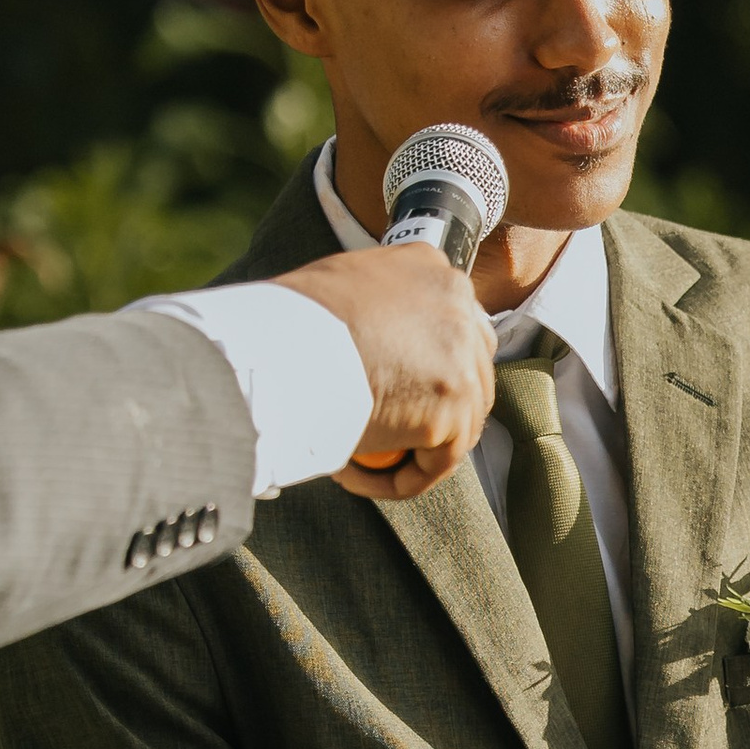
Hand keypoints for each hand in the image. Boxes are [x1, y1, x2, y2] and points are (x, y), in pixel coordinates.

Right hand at [275, 246, 497, 501]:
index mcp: (433, 270)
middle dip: (433, 408)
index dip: (426, 365)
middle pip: (468, 372)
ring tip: (357, 456)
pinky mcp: (453, 410)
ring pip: (458, 422)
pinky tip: (352, 473)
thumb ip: (377, 305)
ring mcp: (463, 360)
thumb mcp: (341, 285)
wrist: (281, 347)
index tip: (390, 388)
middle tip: (384, 431)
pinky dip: (399, 478)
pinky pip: (435, 462)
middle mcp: (459, 308)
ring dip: (412, 448)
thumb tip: (376, 339)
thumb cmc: (287, 319)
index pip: (452, 326)